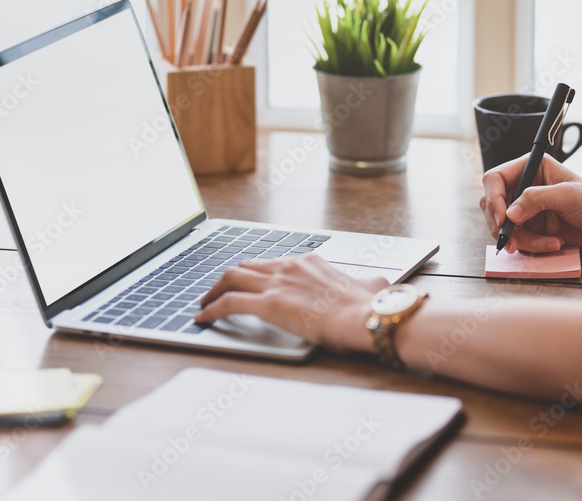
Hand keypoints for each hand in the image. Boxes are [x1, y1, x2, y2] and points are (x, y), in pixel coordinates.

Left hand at [195, 254, 388, 352]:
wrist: (368, 317)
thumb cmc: (372, 307)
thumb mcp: (372, 285)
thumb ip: (369, 283)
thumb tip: (378, 284)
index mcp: (310, 262)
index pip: (273, 263)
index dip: (256, 274)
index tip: (249, 282)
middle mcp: (289, 267)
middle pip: (247, 266)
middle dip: (229, 278)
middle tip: (218, 291)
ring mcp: (277, 283)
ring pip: (231, 278)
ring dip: (214, 290)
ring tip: (205, 303)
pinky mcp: (268, 304)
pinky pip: (229, 303)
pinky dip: (212, 309)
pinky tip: (203, 318)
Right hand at [480, 155, 581, 252]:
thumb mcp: (567, 195)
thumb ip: (536, 199)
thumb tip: (509, 214)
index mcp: (530, 169)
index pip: (494, 180)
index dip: (493, 199)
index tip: (503, 218)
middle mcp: (522, 188)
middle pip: (492, 206)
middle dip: (503, 226)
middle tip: (514, 241)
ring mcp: (525, 210)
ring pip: (503, 228)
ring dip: (522, 240)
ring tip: (550, 243)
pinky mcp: (530, 229)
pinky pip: (517, 240)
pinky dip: (531, 247)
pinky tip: (553, 244)